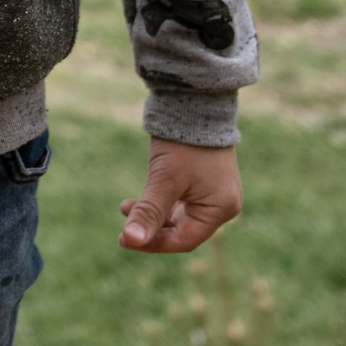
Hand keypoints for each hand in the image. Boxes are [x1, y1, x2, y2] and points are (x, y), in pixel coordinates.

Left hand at [121, 138, 241, 252]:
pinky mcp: (204, 180)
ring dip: (153, 215)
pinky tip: (138, 199)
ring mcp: (214, 192)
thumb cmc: (184, 143)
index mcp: (221, 209)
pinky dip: (160, 203)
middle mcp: (223, 204)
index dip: (154, 243)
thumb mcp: (164, 180)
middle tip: (122, 229)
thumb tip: (130, 240)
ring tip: (125, 207)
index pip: (184, 240)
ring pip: (179, 216)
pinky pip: (181, 202)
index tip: (124, 239)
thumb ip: (149, 212)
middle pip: (183, 230)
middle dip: (151, 229)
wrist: (195, 102)